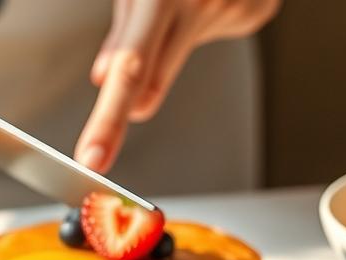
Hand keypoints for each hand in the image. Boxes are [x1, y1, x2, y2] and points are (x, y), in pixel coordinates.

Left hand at [75, 0, 280, 172]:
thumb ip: (124, 30)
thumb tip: (106, 78)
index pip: (132, 71)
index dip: (109, 122)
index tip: (92, 157)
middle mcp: (198, 3)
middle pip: (152, 80)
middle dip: (118, 115)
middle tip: (96, 150)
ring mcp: (231, 9)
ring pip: (179, 55)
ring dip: (168, 38)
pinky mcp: (254, 12)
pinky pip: (211, 33)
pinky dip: (200, 21)